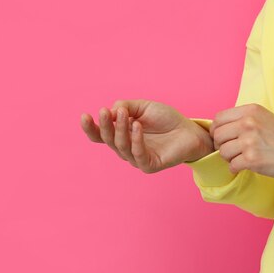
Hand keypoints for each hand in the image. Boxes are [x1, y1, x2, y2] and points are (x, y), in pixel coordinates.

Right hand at [80, 99, 212, 172]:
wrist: (189, 130)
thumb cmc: (165, 118)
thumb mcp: (143, 107)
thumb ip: (126, 107)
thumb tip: (110, 111)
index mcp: (121, 135)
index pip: (100, 135)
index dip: (90, 128)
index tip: (85, 115)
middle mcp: (126, 148)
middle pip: (109, 139)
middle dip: (106, 125)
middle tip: (106, 111)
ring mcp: (137, 158)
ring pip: (121, 146)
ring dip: (120, 129)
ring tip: (125, 114)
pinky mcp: (150, 165)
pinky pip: (138, 154)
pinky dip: (136, 140)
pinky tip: (137, 126)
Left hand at [209, 103, 273, 179]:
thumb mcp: (264, 118)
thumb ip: (244, 119)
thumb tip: (220, 128)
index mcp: (250, 110)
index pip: (219, 118)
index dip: (217, 130)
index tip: (223, 138)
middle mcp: (248, 123)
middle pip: (218, 135)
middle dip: (222, 145)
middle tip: (232, 151)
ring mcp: (249, 141)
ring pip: (223, 152)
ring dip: (229, 158)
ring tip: (242, 158)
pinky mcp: (251, 158)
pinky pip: (232, 166)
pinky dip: (236, 169)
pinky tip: (246, 166)